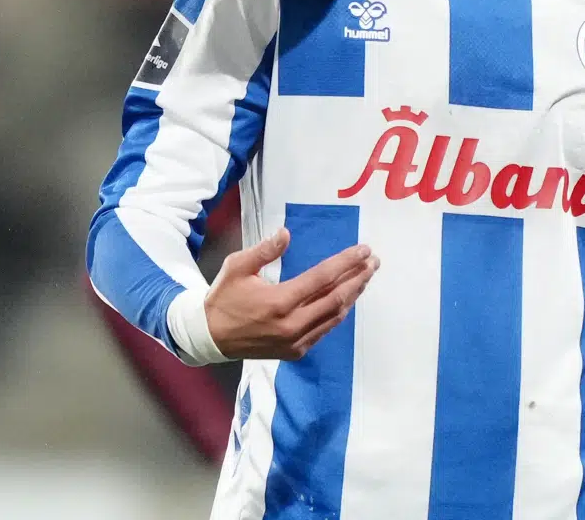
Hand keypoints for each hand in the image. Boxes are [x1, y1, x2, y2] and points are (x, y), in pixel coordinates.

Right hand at [206, 228, 378, 360]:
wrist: (210, 337)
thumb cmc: (224, 298)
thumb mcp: (237, 267)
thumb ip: (264, 250)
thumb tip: (286, 233)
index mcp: (279, 301)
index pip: (322, 278)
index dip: (346, 263)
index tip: (363, 250)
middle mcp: (292, 324)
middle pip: (336, 298)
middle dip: (358, 277)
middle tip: (374, 261)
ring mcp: (295, 341)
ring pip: (335, 316)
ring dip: (353, 295)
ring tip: (366, 277)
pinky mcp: (295, 352)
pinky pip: (325, 330)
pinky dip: (338, 312)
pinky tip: (347, 298)